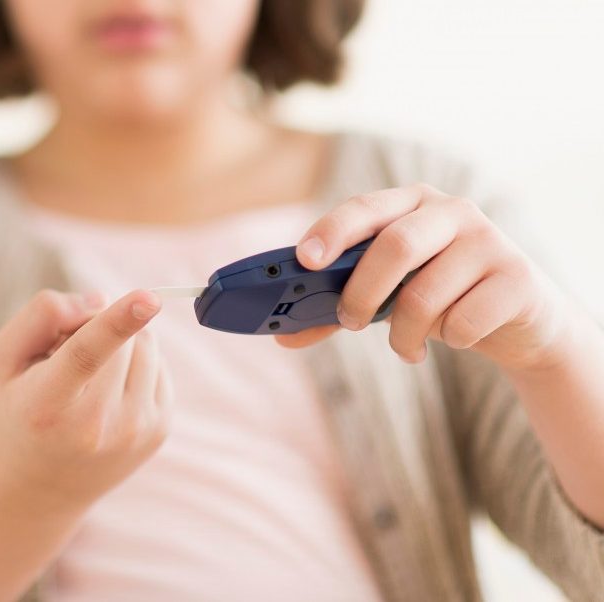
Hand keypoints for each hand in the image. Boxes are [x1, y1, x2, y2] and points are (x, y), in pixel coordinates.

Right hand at [0, 289, 172, 512]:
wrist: (40, 485)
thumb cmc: (17, 407)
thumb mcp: (2, 359)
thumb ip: (40, 316)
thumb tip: (102, 299)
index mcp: (46, 405)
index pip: (85, 355)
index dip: (118, 322)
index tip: (149, 297)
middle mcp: (95, 425)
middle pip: (122, 339)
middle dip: (98, 325)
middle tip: (66, 354)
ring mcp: (133, 432)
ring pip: (147, 346)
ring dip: (122, 342)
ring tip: (88, 376)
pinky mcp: (159, 431)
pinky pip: (159, 365)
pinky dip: (136, 363)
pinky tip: (108, 391)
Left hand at [276, 184, 579, 373]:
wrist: (519, 318)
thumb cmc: (439, 296)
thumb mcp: (387, 295)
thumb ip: (336, 309)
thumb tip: (281, 336)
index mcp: (411, 202)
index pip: (364, 208)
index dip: (332, 231)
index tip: (305, 260)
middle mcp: (452, 211)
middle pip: (395, 247)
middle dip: (362, 293)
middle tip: (350, 322)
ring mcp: (490, 241)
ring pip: (424, 295)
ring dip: (403, 334)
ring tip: (405, 347)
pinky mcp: (518, 279)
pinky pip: (463, 321)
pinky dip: (447, 340)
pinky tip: (453, 339)